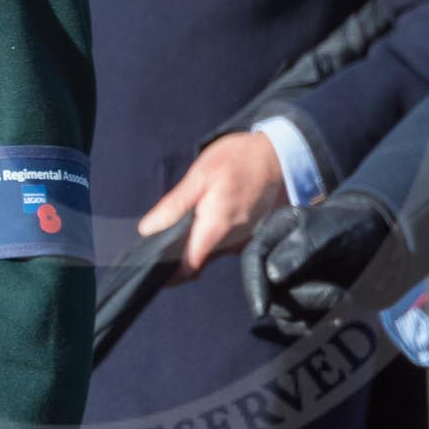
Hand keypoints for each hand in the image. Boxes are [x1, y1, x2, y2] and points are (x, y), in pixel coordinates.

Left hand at [138, 132, 287, 278]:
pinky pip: (225, 243)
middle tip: (163, 234)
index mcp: (216, 228)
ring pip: (211, 252)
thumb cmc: (240, 160)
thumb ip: (175, 205)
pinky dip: (213, 235)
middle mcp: (233, 243)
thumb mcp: (201, 175)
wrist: (281, 156)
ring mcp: (244, 242)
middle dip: (179, 254)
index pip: (188, 267)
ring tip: (187, 219)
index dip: (169, 272)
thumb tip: (148, 228)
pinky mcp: (251, 236)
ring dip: (196, 242)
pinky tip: (208, 215)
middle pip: (198, 260)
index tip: (153, 264)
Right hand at [242, 195, 396, 337]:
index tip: (261, 310)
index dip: (253, 285)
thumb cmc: (348, 228)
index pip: (253, 259)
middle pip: (267, 291)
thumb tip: (272, 275)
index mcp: (273, 231)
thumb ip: (302, 248)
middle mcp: (270, 257)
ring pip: (282, 311)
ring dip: (314, 309)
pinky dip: (313, 324)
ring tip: (343, 296)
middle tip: (339, 294)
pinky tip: (335, 316)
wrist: (370, 242)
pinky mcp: (293, 303)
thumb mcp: (330, 231)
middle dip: (303, 298)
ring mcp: (280, 282)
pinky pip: (293, 324)